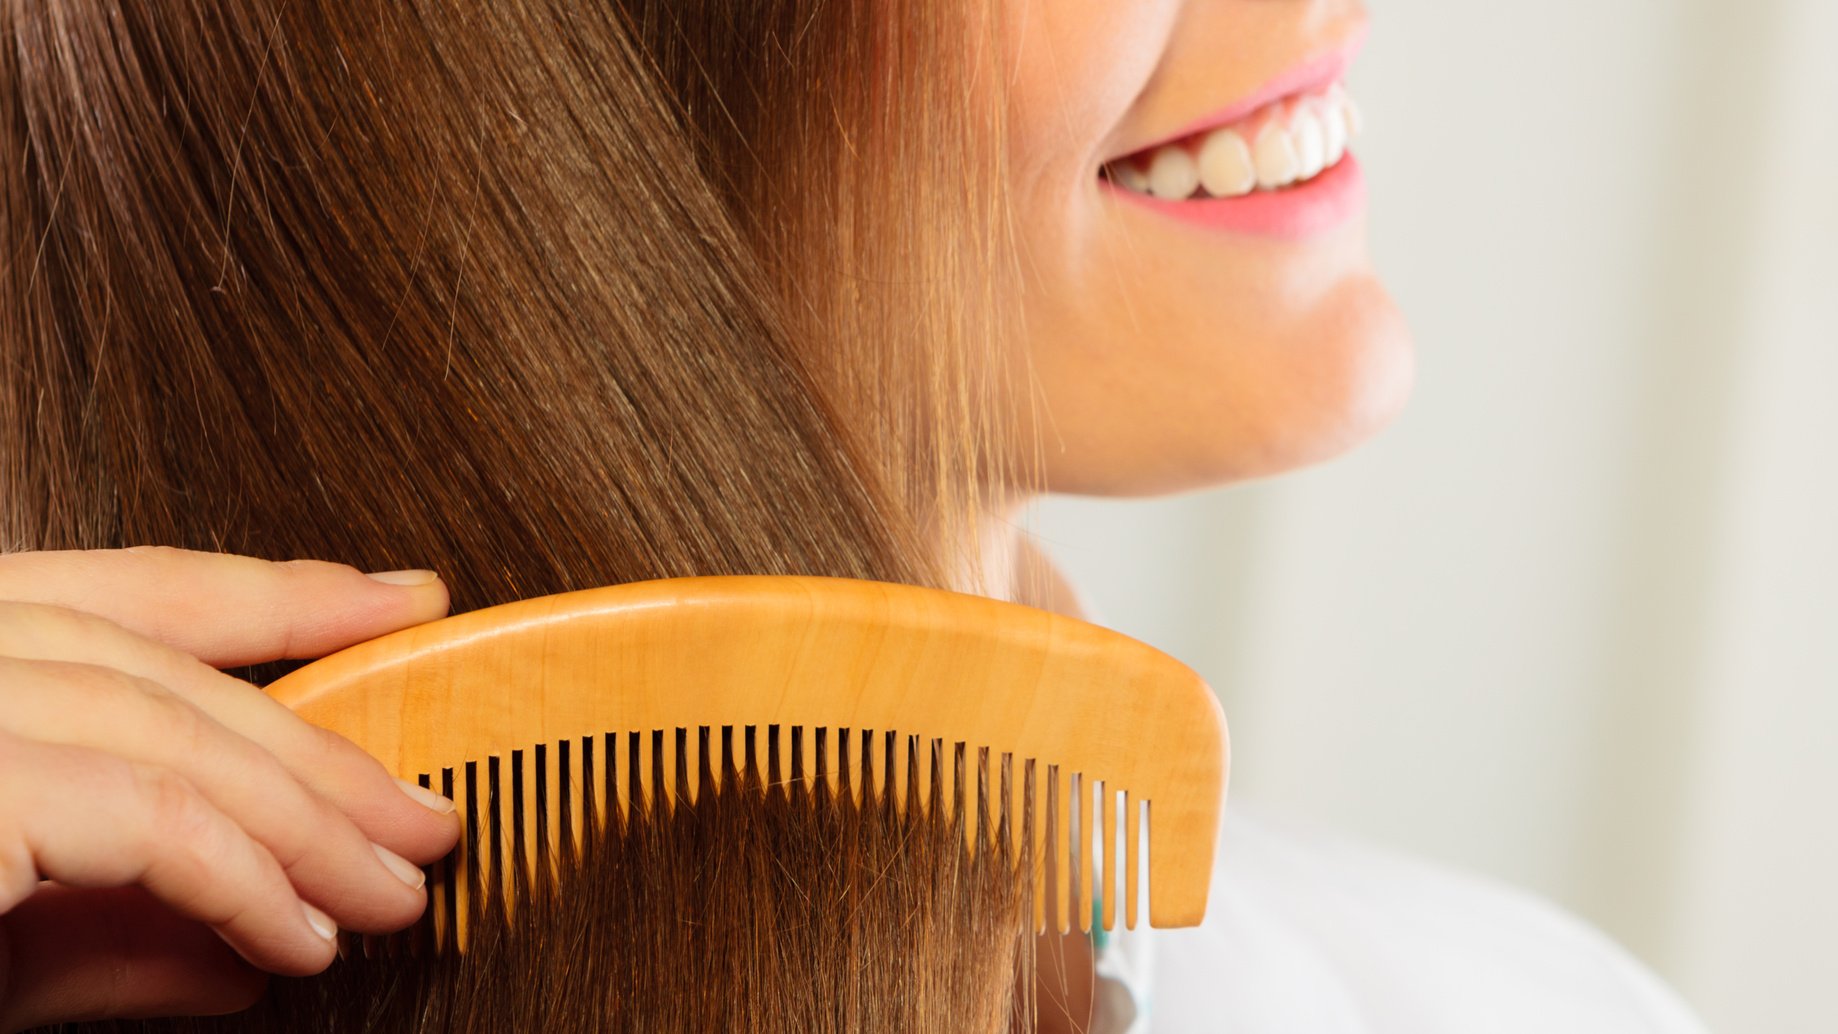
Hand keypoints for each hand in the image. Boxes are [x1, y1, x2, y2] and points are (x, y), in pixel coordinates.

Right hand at [0, 546, 462, 1031]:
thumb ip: (105, 936)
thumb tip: (237, 965)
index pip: (122, 602)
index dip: (273, 600)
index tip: (398, 605)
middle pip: (154, 672)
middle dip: (313, 751)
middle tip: (423, 813)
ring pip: (168, 736)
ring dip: (307, 824)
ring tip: (391, 894)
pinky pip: (150, 817)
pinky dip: (245, 878)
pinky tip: (302, 938)